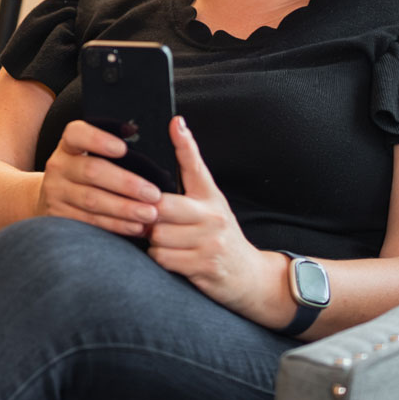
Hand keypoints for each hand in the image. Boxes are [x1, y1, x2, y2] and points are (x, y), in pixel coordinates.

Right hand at [36, 118, 162, 238]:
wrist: (57, 196)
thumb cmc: (87, 171)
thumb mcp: (92, 153)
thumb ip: (116, 146)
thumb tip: (151, 134)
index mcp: (69, 144)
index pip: (77, 133)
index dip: (98, 140)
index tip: (123, 148)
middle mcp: (59, 165)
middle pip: (92, 171)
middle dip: (126, 183)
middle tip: (154, 193)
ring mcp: (56, 192)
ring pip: (92, 200)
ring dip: (124, 208)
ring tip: (150, 213)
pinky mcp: (59, 216)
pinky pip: (91, 221)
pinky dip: (116, 225)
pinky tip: (135, 227)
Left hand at [148, 117, 292, 326]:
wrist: (250, 275)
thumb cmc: (220, 238)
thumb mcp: (211, 207)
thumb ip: (188, 185)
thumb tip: (168, 151)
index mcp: (210, 197)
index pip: (195, 165)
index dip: (185, 143)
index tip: (176, 124)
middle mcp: (212, 215)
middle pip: (161, 205)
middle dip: (148, 215)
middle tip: (150, 221)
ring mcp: (210, 241)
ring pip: (157, 235)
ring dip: (154, 242)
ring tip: (167, 243)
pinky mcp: (205, 265)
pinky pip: (163, 258)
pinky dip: (161, 259)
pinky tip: (173, 258)